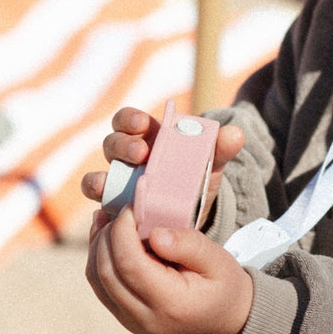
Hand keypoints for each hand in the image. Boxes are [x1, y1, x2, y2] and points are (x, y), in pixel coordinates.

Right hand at [81, 107, 244, 225]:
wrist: (193, 214)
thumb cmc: (194, 179)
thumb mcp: (209, 164)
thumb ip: (220, 148)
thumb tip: (236, 133)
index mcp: (146, 138)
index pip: (128, 120)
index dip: (130, 119)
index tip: (142, 123)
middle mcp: (125, 159)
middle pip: (111, 144)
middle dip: (123, 145)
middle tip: (141, 153)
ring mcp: (117, 184)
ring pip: (96, 177)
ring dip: (103, 179)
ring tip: (118, 185)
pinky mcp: (115, 209)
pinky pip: (99, 207)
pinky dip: (102, 208)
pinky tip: (114, 211)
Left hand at [86, 205, 253, 333]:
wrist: (227, 318)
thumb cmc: (224, 285)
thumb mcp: (218, 260)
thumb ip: (188, 245)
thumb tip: (154, 234)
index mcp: (171, 304)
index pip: (130, 264)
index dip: (122, 231)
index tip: (132, 208)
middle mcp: (145, 318)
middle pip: (106, 272)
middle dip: (107, 236)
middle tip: (121, 211)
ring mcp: (132, 322)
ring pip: (97, 279)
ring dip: (98, 246)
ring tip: (108, 220)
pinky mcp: (124, 318)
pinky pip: (101, 286)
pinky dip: (100, 259)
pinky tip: (109, 238)